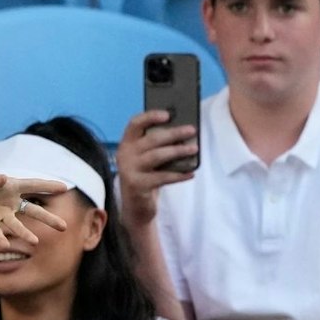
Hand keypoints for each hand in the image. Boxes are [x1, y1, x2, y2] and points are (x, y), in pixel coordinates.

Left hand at [0, 172, 68, 247]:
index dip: (49, 186)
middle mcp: (9, 201)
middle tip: (64, 226)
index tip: (65, 188)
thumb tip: (3, 179)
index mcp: (9, 186)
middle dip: (47, 218)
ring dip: (26, 233)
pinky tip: (6, 245)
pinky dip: (1, 238)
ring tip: (35, 242)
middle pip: (33, 210)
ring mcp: (0, 213)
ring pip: (17, 225)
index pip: (33, 185)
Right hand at [116, 110, 196, 228]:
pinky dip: (178, 175)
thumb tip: (181, 132)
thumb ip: (156, 146)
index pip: (134, 124)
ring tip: (194, 148)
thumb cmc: (145, 175)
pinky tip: (191, 173)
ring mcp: (130, 170)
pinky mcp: (138, 185)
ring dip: (178, 151)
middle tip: (191, 130)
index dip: (150, 116)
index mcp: (126, 143)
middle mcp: (125, 154)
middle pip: (151, 139)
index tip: (168, 114)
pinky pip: (162, 177)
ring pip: (157, 156)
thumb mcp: (145, 158)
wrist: (134, 205)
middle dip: (173, 133)